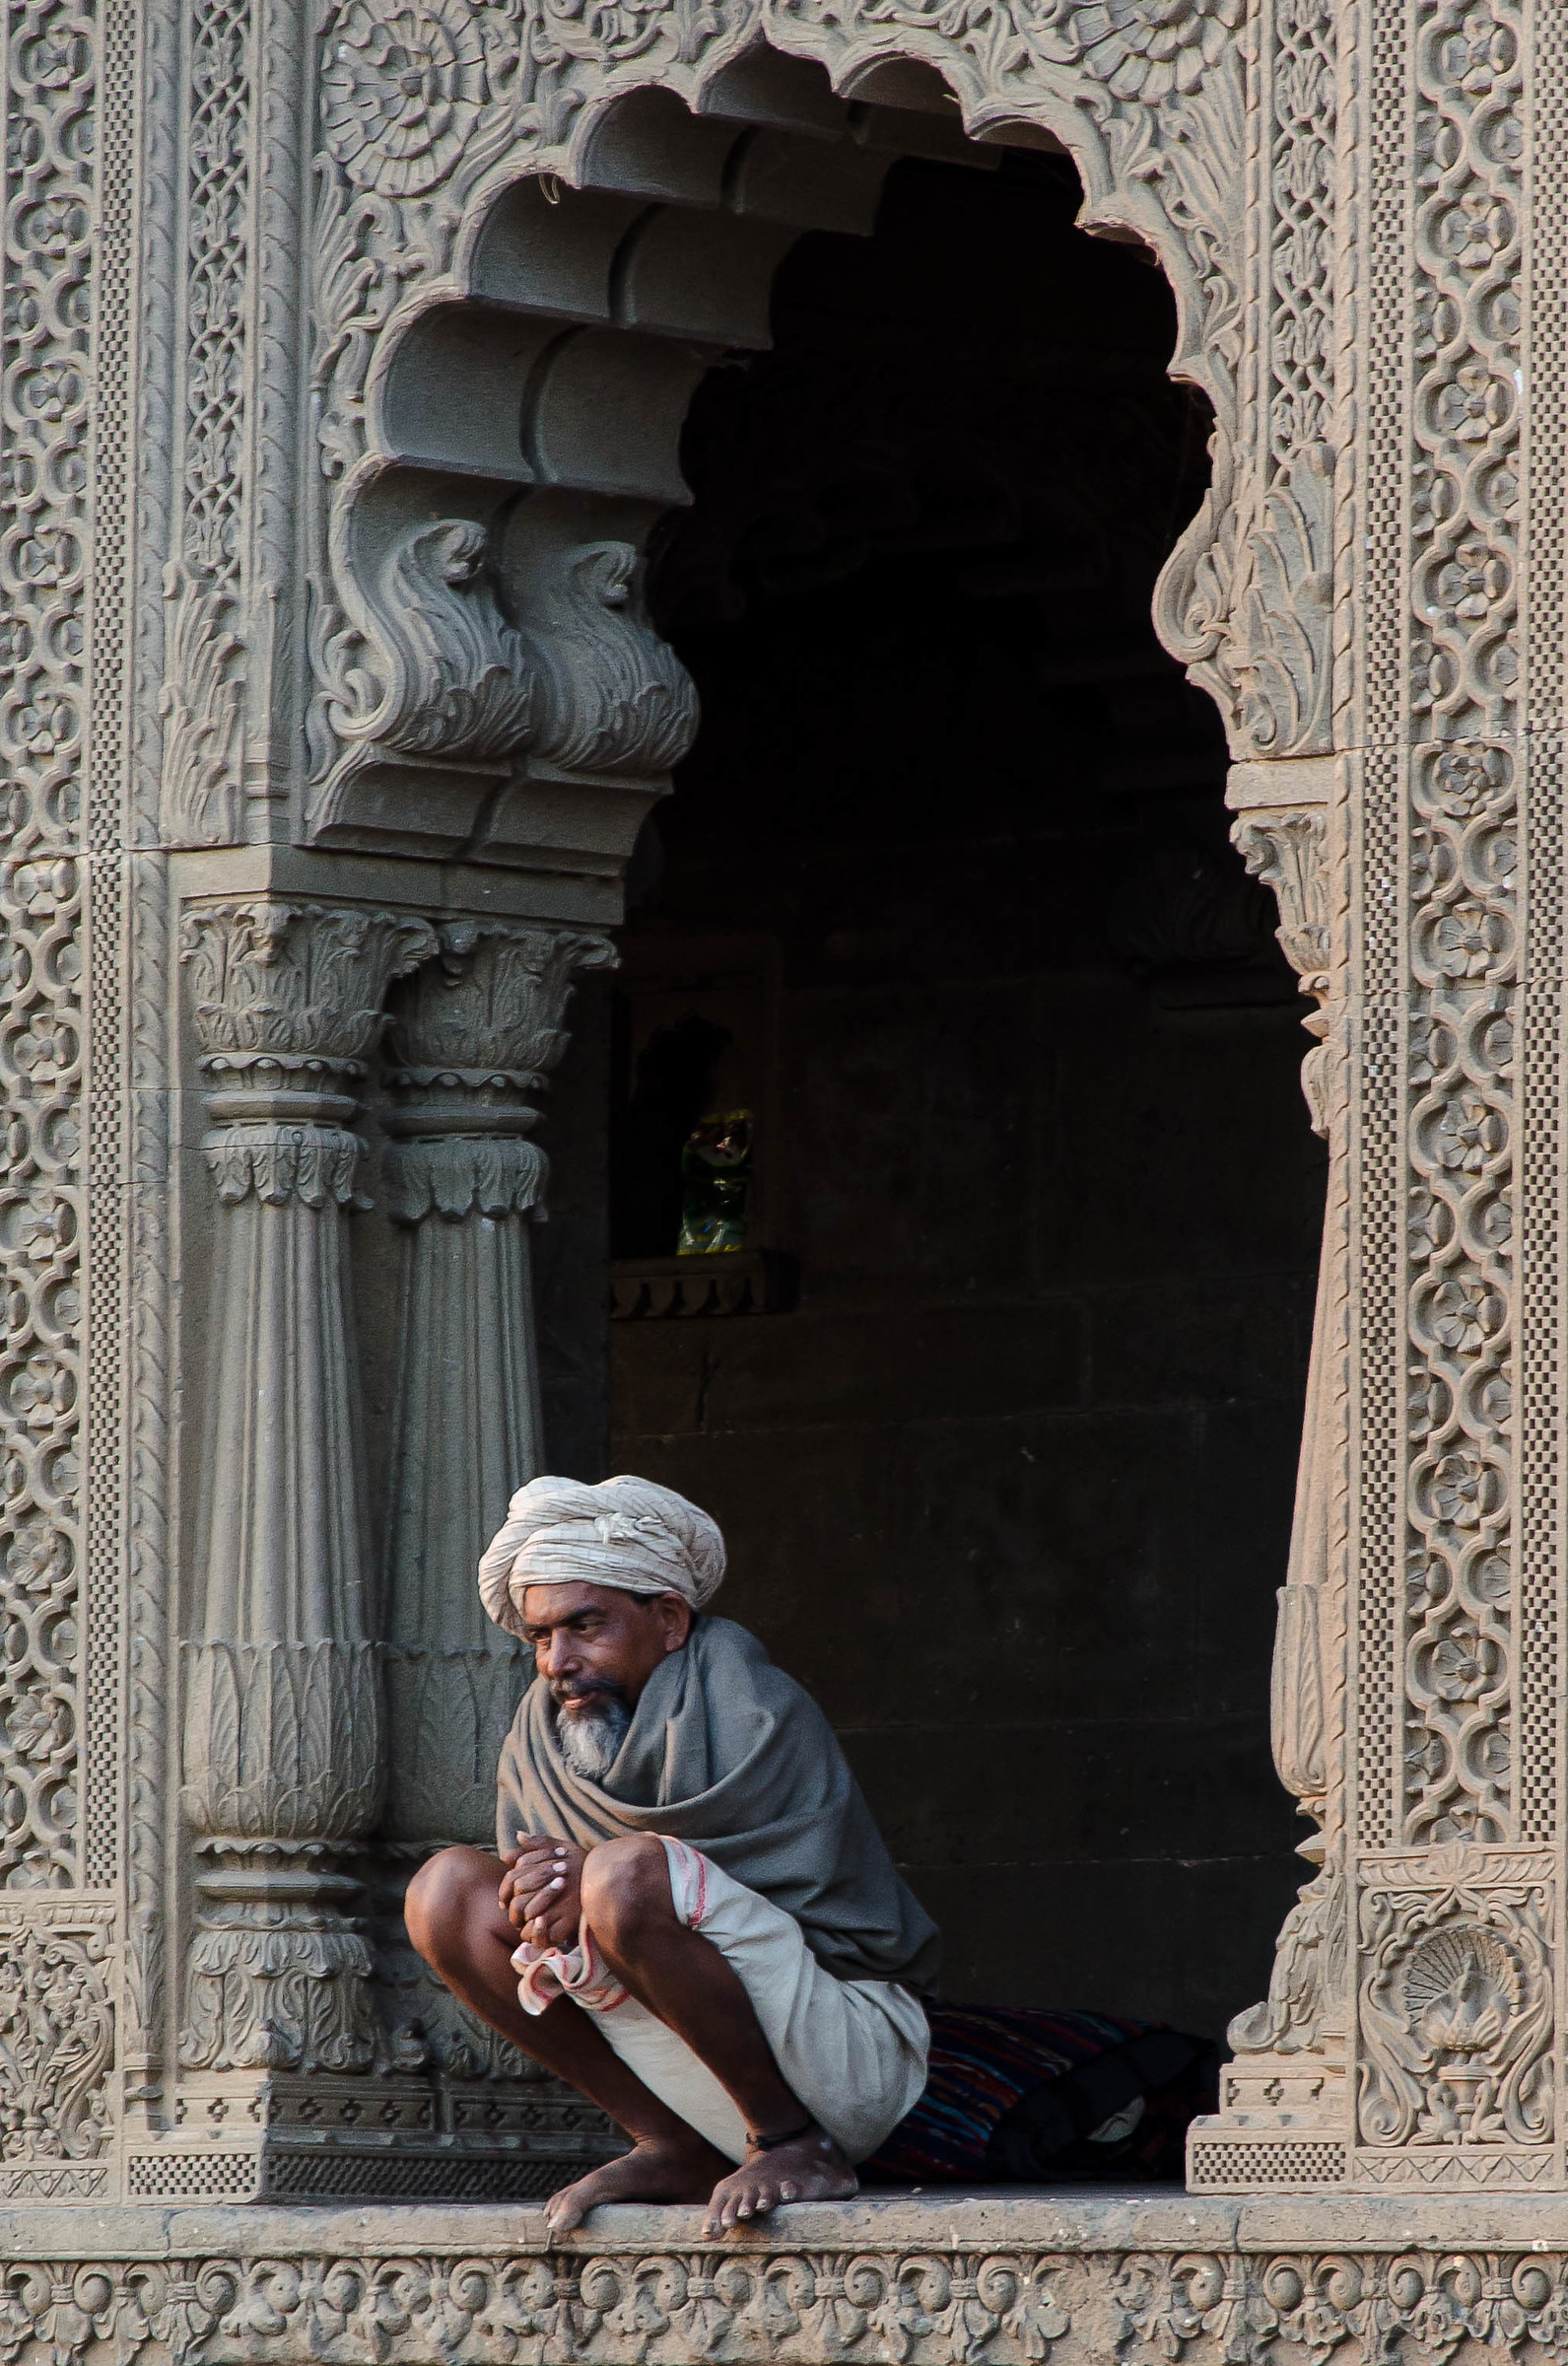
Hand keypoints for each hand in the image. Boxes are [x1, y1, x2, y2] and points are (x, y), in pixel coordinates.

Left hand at [500, 1836, 584, 1952]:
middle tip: (516, 1915)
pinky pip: (543, 1934)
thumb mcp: (564, 1848)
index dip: (505, 1891)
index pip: (513, 1879)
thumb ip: (540, 1843)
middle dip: (513, 1910)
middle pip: (517, 1901)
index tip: (505, 1900)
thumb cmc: (584, 1864)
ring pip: (527, 1919)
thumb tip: (518, 1835)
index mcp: (547, 1866)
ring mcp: (560, 1904)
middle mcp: (552, 1884)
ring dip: (523, 1923)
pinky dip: (537, 1934)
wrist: (611, 1880)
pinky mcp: (569, 1923)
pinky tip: (540, 1929)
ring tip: (527, 1923)